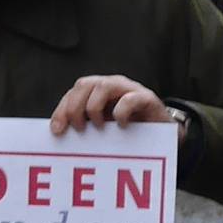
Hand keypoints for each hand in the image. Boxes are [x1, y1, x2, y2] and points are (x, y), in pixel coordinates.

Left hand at [49, 75, 176, 137]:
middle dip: (75, 107)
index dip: (62, 110)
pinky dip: (121, 111)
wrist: (164, 135)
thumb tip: (59, 138)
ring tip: (98, 127)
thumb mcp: (103, 130)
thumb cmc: (129, 133)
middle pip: (84, 84)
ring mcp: (130, 89)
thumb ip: (85, 128)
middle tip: (78, 129)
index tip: (57, 131)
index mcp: (97, 93)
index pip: (73, 93)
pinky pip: (131, 98)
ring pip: (104, 85)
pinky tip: (121, 126)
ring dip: (94, 107)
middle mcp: (112, 86)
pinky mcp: (147, 99)